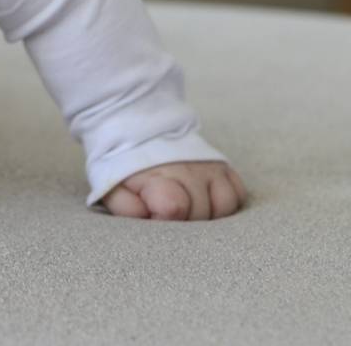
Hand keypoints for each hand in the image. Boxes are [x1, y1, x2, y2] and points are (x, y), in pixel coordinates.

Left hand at [100, 160, 245, 220]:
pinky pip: (237, 195)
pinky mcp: (224, 167)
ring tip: (187, 211)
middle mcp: (189, 169)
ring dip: (208, 215)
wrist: (140, 129)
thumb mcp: (113, 186)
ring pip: (224, 206)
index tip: (153, 217)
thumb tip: (144, 216)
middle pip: (201, 212)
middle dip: (184, 221)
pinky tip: (206, 203)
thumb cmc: (126, 165)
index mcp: (158, 175)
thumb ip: (125, 206)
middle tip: (166, 213)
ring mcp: (210, 167)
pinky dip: (225, 204)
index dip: (163, 220)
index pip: (174, 207)